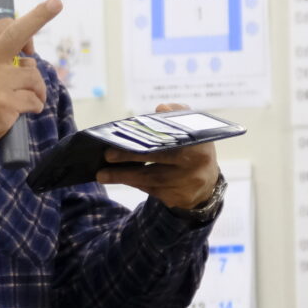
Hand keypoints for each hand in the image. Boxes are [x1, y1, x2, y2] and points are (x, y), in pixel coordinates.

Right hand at [0, 0, 62, 158]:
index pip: (1, 26)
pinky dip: (34, 106)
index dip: (21, 29)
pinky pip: (33, 100)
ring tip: (31, 98)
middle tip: (56, 4)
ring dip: (37, 88)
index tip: (28, 43)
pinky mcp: (6, 103)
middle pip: (18, 32)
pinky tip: (26, 111)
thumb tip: (22, 59)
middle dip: (40, 15)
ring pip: (33, 74)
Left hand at [95, 103, 220, 209]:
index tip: (127, 133)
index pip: (171, 140)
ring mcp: (186, 185)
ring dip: (124, 176)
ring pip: (151, 179)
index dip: (149, 137)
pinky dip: (133, 182)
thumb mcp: (191, 128)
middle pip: (158, 160)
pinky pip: (150, 190)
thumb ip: (176, 115)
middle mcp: (195, 167)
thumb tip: (161, 109)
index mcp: (199, 145)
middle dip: (130, 158)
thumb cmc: (191, 149)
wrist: (206, 183)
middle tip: (107, 155)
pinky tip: (116, 177)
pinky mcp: (177, 198)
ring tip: (102, 174)